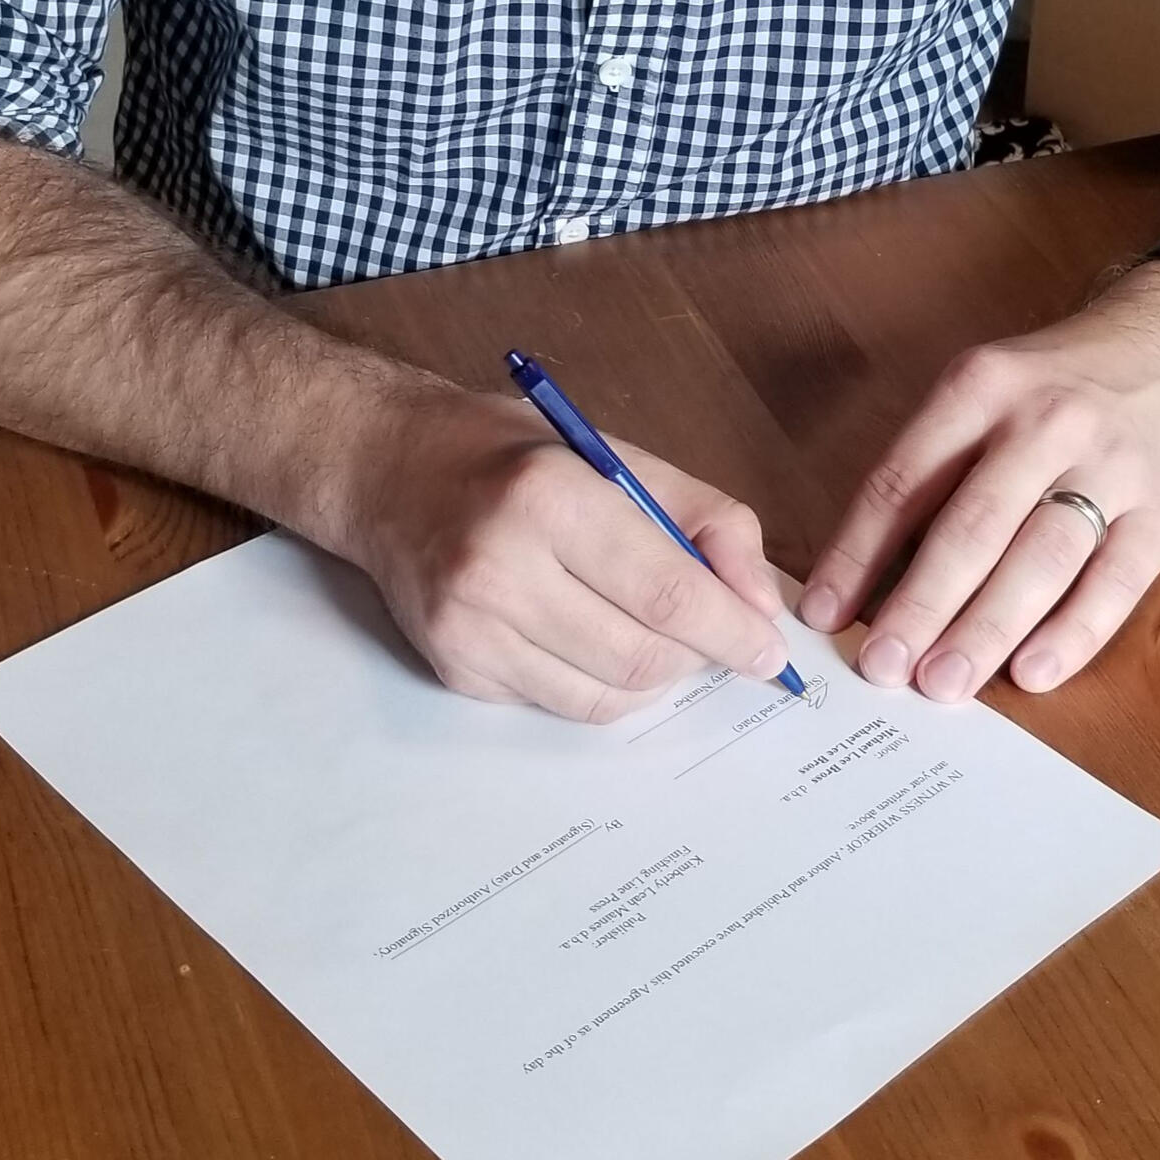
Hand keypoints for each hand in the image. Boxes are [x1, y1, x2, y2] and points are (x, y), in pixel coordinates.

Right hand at [336, 369, 789, 721]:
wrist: (390, 470)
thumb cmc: (514, 455)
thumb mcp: (616, 454)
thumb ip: (704, 518)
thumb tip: (761, 603)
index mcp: (550, 497)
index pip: (666, 592)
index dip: (731, 631)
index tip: (769, 649)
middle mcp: (500, 569)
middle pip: (642, 656)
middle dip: (698, 655)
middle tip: (714, 633)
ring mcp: (470, 630)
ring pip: (606, 698)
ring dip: (654, 675)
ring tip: (652, 630)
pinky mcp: (455, 671)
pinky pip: (560, 706)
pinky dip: (600, 685)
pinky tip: (591, 636)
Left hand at [798, 269, 1159, 700]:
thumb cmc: (1058, 384)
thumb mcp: (987, 390)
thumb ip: (937, 468)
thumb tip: (871, 574)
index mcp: (982, 387)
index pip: (905, 479)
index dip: (857, 552)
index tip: (822, 614)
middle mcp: (1045, 422)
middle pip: (972, 527)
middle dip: (920, 605)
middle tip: (881, 668)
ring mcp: (1112, 465)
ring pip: (1040, 559)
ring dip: (986, 629)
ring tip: (942, 683)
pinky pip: (1115, 582)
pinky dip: (1072, 633)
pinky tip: (1032, 673)